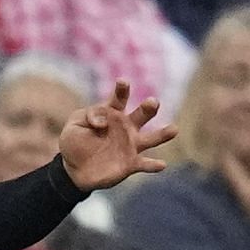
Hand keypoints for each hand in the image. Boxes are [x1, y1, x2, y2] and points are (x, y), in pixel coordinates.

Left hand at [57, 80, 176, 191]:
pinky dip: (153, 165)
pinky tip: (161, 164)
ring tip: (174, 129)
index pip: (119, 99)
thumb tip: (105, 121)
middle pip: (140, 116)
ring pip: (151, 139)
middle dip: (147, 108)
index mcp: (111, 113)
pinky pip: (145, 164)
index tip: (123, 81)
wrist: (74, 168)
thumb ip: (88, 116)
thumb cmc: (76, 141)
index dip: (122, 90)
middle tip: (153, 101)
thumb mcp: (75, 124)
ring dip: (162, 134)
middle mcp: (125, 128)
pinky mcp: (131, 164)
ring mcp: (130, 146)